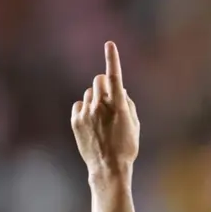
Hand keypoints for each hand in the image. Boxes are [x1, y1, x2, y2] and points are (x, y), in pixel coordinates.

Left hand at [71, 42, 139, 175]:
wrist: (108, 167)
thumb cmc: (126, 146)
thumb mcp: (135, 124)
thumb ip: (128, 103)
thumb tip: (119, 91)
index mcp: (118, 106)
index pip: (115, 76)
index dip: (112, 59)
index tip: (109, 44)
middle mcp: (100, 106)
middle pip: (98, 79)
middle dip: (104, 83)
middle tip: (109, 96)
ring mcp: (86, 113)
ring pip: (89, 93)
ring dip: (96, 98)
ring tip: (102, 118)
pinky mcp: (76, 120)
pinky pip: (79, 104)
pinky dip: (86, 109)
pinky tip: (92, 123)